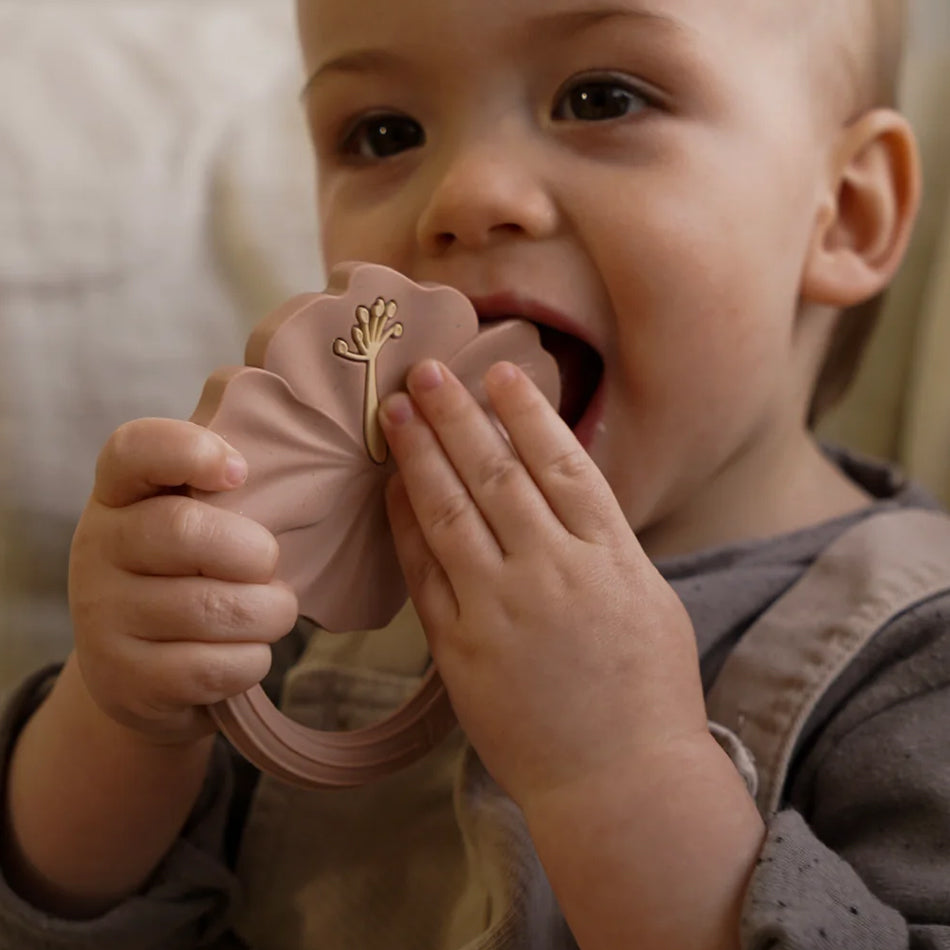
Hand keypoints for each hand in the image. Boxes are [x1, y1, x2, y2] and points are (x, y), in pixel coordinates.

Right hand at [68, 418, 297, 745]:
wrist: (140, 670)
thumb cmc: (190, 572)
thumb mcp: (195, 514)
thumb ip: (226, 471)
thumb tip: (288, 403)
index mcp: (120, 493)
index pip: (134, 450)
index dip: (188, 451)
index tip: (238, 469)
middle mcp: (99, 547)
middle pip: (185, 531)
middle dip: (253, 552)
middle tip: (270, 563)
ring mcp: (103, 616)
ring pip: (212, 608)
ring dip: (268, 612)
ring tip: (272, 609)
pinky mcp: (124, 678)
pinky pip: (215, 666)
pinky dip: (251, 660)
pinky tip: (245, 651)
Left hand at [379, 360, 708, 806]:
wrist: (621, 783)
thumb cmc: (648, 692)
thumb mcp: (649, 600)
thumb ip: (607, 542)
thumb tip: (567, 489)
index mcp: (610, 556)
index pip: (563, 462)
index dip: (527, 412)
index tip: (499, 372)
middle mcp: (554, 572)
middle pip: (497, 473)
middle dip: (458, 415)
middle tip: (426, 372)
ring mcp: (502, 610)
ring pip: (452, 511)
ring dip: (422, 455)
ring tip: (397, 412)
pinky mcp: (461, 650)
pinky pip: (425, 572)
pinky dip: (405, 524)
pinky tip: (392, 489)